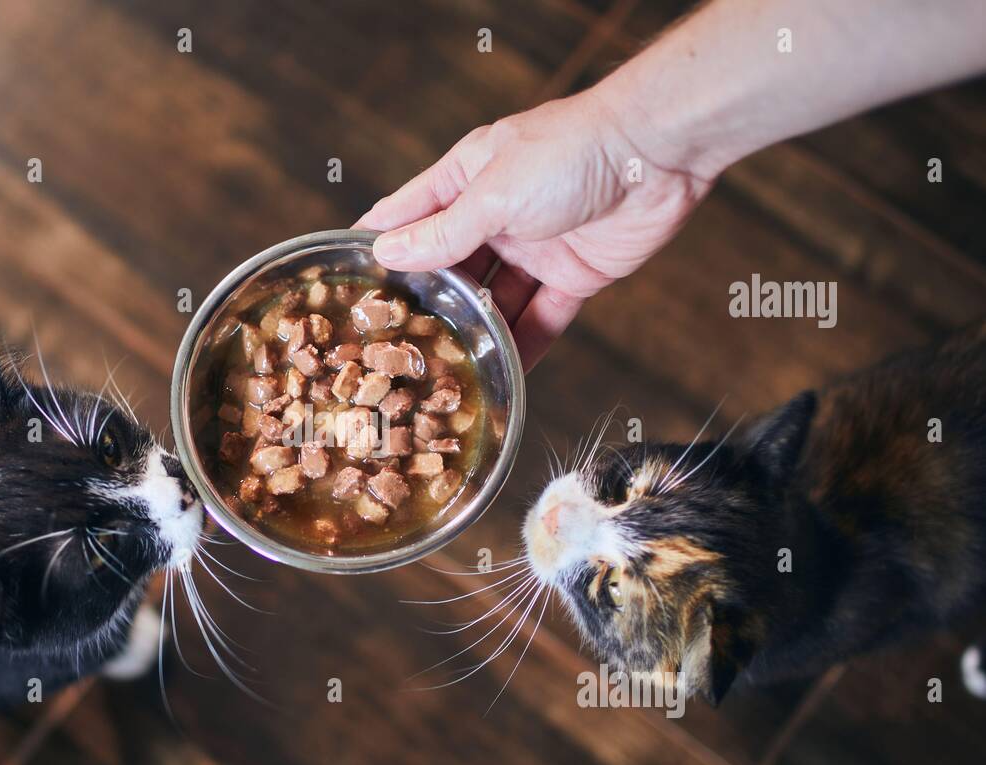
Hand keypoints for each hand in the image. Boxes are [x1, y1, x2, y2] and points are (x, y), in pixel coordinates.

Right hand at [355, 88, 712, 370]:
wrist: (658, 154)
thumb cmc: (571, 152)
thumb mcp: (493, 194)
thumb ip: (443, 232)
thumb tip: (389, 252)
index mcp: (466, 179)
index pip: (408, 214)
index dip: (377, 244)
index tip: (344, 280)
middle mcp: (495, 215)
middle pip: (450, 267)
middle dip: (427, 303)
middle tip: (394, 346)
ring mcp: (533, 248)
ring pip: (493, 299)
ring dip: (476, 330)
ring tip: (444, 370)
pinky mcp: (573, 274)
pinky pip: (541, 317)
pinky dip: (526, 344)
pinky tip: (505, 374)